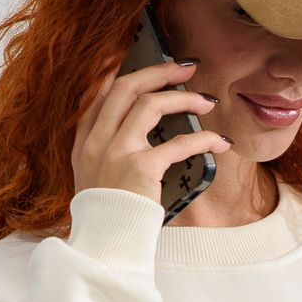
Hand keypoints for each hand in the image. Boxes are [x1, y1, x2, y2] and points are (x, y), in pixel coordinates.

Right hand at [70, 57, 231, 205]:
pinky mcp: (140, 169)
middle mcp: (95, 142)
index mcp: (83, 143)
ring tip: (207, 102)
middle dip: (159, 71)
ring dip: (184, 99)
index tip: (133, 53)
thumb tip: (138, 135)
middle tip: (185, 67)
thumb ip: (106, 154)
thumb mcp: (94, 181)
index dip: (117, 70)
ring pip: (150, 105)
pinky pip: (177, 143)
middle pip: (126, 88)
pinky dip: (203, 140)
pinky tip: (218, 142)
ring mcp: (116, 153)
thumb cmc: (108, 219)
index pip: (97, 93)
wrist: (104, 248)